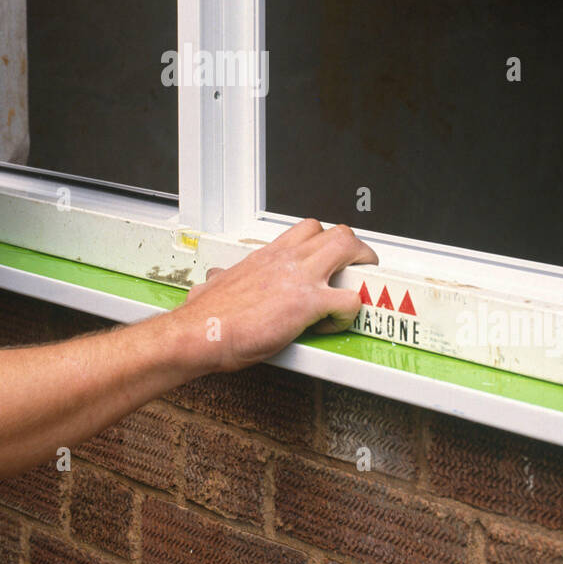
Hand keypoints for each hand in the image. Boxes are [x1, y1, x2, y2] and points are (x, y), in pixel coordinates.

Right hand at [178, 218, 378, 373]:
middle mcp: (286, 260)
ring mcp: (299, 279)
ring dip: (362, 270)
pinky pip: (348, 300)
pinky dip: (349, 314)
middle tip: (357, 271)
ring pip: (349, 249)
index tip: (327, 262)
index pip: (307, 230)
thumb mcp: (214, 283)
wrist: (201, 333)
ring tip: (357, 292)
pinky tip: (332, 326)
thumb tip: (215, 278)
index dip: (325, 244)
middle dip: (356, 250)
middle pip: (337, 232)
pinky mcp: (307, 304)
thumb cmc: (207, 316)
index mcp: (268, 256)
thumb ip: (221, 278)